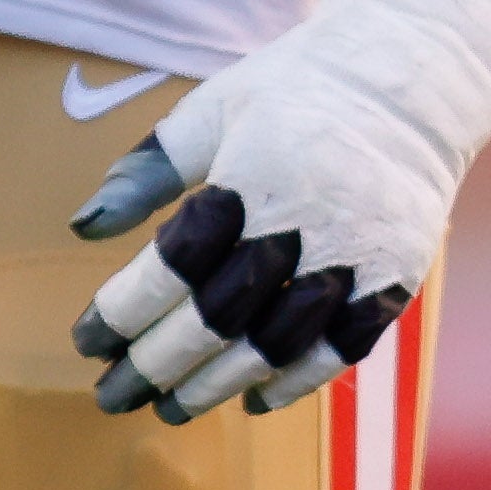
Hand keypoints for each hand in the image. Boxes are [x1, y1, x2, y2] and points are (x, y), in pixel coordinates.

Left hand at [67, 0, 490, 422]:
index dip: (124, 312)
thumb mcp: (207, 111)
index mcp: (246, 182)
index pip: (173, 267)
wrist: (408, 83)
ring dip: (217, 384)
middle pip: (218, 318)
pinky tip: (252, 400)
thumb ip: (146, 173)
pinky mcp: (394, 279)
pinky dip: (295, 382)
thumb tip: (82, 227)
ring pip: (275, 345)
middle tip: (111, 395)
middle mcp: (301, 228)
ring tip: (169, 406)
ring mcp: (354, 259)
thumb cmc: (290, 91)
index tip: (84, 341)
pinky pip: (341, 348)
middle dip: (156, 363)